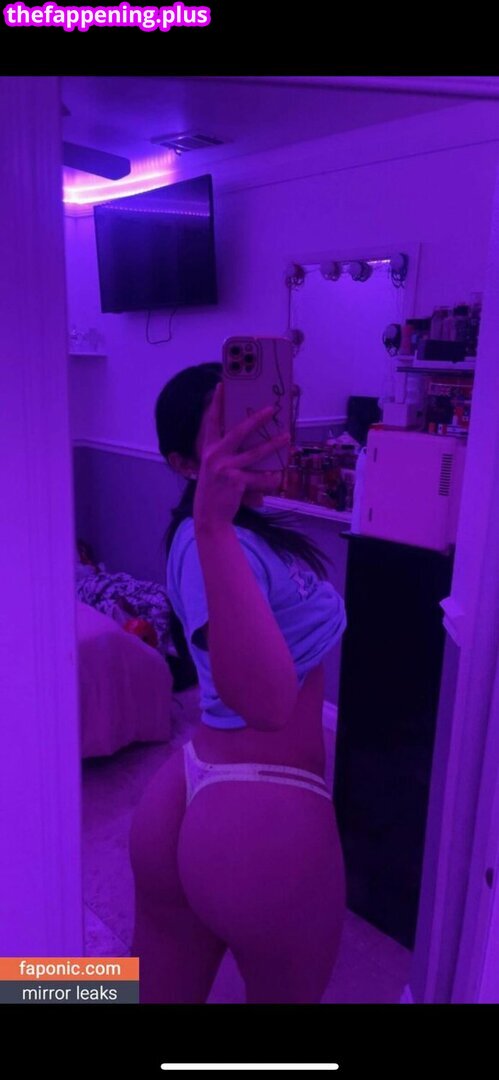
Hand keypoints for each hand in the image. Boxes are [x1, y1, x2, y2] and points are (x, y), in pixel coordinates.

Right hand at [193, 383, 289, 529]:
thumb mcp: (214, 468)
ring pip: (255, 453)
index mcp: (208, 450)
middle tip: (271, 409)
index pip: (212, 422)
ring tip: (287, 437)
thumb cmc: (215, 491)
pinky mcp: (235, 482)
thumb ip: (226, 454)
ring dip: (273, 444)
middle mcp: (215, 456)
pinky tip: (279, 477)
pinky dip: (270, 478)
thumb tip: (251, 440)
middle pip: (238, 431)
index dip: (216, 403)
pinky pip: (259, 477)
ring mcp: (225, 468)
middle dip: (256, 418)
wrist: (209, 516)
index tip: (221, 385)